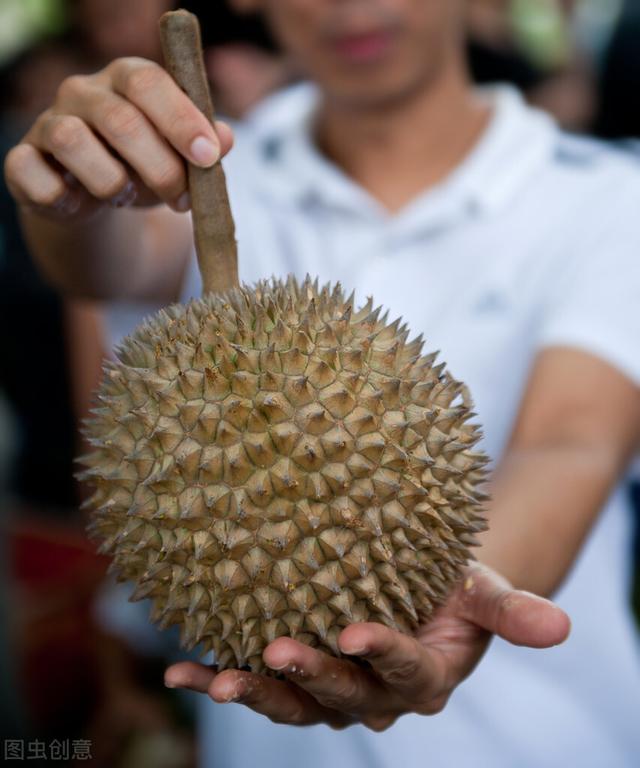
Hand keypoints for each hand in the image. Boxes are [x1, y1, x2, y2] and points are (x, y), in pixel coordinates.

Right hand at [3, 57, 233, 221]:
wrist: (95, 197)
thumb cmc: (143, 167)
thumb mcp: (179, 157)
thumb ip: (203, 147)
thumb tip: (226, 138)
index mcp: (126, 79)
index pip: (149, 81)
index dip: (180, 119)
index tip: (208, 156)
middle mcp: (83, 92)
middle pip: (118, 119)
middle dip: (159, 167)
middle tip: (183, 199)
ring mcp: (48, 124)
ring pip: (71, 140)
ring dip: (110, 181)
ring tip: (125, 198)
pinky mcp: (22, 160)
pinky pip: (29, 171)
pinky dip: (60, 197)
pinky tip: (80, 206)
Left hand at [164, 563, 570, 731]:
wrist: (419, 591)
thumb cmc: (451, 585)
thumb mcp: (482, 590)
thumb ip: (512, 613)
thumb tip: (563, 627)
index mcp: (425, 676)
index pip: (404, 671)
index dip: (382, 655)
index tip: (354, 631)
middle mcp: (376, 696)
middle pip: (342, 696)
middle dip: (311, 678)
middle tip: (279, 651)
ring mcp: (332, 692)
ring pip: (295, 705)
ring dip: (258, 692)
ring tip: (220, 681)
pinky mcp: (297, 676)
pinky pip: (258, 683)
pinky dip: (218, 679)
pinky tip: (182, 673)